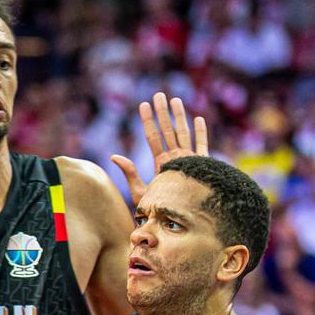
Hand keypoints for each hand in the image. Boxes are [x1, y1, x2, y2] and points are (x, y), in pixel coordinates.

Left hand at [112, 90, 209, 209]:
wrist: (178, 220)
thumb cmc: (159, 210)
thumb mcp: (140, 191)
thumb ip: (129, 172)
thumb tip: (113, 155)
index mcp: (160, 162)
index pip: (153, 137)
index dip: (148, 121)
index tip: (143, 105)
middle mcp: (174, 158)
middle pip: (167, 130)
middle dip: (163, 112)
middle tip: (159, 94)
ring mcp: (188, 160)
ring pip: (183, 133)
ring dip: (179, 116)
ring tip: (175, 100)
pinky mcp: (201, 166)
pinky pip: (201, 146)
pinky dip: (200, 132)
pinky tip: (198, 119)